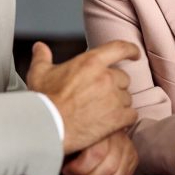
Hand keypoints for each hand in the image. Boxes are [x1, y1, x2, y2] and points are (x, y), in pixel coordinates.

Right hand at [27, 40, 139, 154]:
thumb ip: (42, 57)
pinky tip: (112, 123)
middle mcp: (106, 78)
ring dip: (118, 104)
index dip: (130, 50)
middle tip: (100, 97)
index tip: (135, 54)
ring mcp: (114, 98)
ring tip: (101, 112)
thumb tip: (39, 47)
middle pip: (123, 78)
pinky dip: (124, 119)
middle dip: (115, 86)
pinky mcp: (117, 118)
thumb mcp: (39, 74)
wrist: (47, 127)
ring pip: (127, 98)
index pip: (119, 48)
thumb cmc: (43, 101)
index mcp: (91, 62)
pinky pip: (131, 115)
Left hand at [61, 131, 137, 174]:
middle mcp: (118, 136)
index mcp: (101, 127)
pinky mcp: (132, 157)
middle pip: (108, 167)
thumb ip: (66, 145)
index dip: (79, 168)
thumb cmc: (76, 134)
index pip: (97, 153)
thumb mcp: (70, 136)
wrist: (95, 125)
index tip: (66, 171)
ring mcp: (127, 146)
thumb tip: (54, 159)